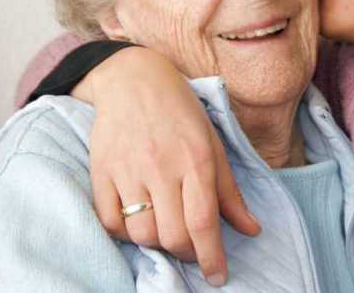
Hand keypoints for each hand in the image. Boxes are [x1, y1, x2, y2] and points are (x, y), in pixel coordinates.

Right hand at [74, 46, 260, 285]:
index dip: (211, 257)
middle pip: (172, 235)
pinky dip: (125, 232)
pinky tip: (138, 221)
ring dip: (157, 242)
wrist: (135, 80)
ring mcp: (129, 171)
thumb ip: (230, 192)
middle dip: (186, 253)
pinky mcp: (101, 172)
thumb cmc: (183, 113)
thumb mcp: (214, 146)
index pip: (204, 222)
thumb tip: (251, 230)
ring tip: (166, 229)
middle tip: (193, 248)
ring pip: (141, 233)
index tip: (217, 277)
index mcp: (197, 161)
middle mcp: (162, 167)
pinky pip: (110, 221)